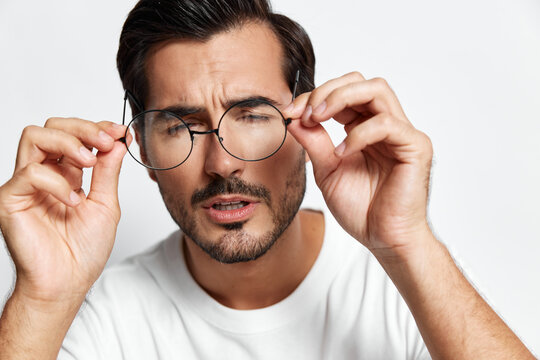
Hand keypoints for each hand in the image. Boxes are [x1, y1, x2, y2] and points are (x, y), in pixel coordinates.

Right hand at [0, 118, 127, 303]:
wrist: (67, 283)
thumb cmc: (84, 251)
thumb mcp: (106, 205)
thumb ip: (109, 172)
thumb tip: (118, 142)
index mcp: (66, 175)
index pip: (75, 136)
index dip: (98, 128)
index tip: (121, 132)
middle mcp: (45, 175)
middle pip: (53, 127)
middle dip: (84, 128)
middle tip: (107, 141)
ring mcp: (26, 185)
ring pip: (35, 137)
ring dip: (68, 142)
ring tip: (89, 162)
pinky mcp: (11, 198)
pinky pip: (30, 172)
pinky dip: (57, 182)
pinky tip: (73, 201)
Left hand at [285, 72, 433, 258]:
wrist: (384, 240)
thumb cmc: (362, 208)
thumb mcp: (327, 171)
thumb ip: (314, 143)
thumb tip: (293, 119)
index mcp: (364, 128)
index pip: (343, 94)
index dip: (314, 96)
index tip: (290, 112)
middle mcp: (384, 125)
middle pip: (360, 82)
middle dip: (327, 90)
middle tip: (304, 111)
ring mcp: (402, 133)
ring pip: (377, 90)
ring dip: (341, 98)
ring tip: (318, 117)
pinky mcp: (415, 147)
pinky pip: (387, 124)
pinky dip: (359, 133)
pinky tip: (343, 152)